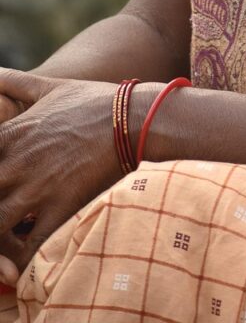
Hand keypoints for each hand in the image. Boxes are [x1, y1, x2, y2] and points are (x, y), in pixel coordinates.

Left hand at [0, 69, 123, 285]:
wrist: (134, 118)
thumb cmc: (93, 101)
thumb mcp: (50, 86)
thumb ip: (14, 81)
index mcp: (11, 134)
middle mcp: (17, 162)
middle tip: (1, 217)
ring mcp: (37, 186)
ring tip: (5, 247)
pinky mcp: (60, 206)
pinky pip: (29, 245)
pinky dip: (20, 260)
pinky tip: (21, 264)